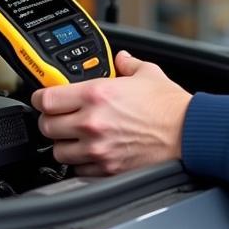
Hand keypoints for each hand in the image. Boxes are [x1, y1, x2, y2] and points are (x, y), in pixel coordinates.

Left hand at [32, 51, 191, 175]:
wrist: (187, 134)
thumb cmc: (170, 107)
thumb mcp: (148, 73)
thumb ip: (127, 63)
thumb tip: (120, 58)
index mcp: (96, 94)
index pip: (46, 98)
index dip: (41, 97)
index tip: (44, 98)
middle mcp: (91, 122)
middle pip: (46, 126)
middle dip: (51, 120)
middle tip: (61, 117)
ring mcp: (96, 148)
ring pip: (58, 151)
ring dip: (64, 143)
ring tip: (77, 137)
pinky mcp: (105, 168)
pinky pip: (77, 169)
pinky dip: (80, 162)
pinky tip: (91, 152)